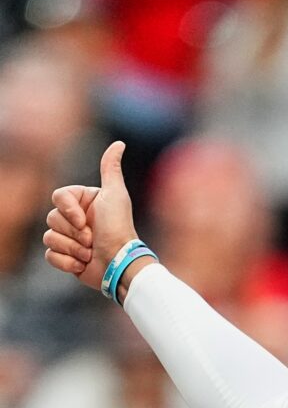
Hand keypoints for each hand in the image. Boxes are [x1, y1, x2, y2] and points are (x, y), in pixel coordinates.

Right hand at [43, 141, 138, 289]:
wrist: (119, 263)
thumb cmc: (118, 228)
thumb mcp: (115, 195)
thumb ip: (111, 169)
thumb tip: (118, 143)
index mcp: (85, 201)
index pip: (58, 197)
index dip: (68, 210)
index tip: (85, 221)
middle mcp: (76, 218)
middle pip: (52, 218)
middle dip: (73, 232)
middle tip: (91, 239)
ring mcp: (70, 237)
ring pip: (49, 237)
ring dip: (71, 248)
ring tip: (90, 252)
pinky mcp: (66, 256)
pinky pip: (50, 255)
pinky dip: (67, 262)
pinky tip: (83, 264)